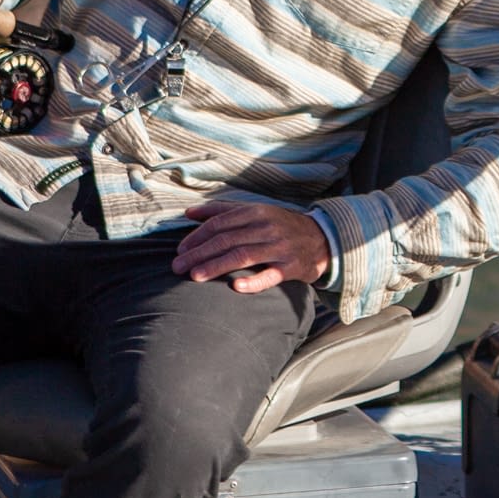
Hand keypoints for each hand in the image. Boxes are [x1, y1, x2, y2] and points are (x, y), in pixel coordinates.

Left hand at [173, 201, 330, 292]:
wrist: (321, 238)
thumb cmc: (279, 225)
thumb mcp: (254, 211)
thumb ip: (222, 210)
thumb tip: (188, 212)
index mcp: (256, 212)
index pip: (220, 224)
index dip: (197, 237)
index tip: (180, 250)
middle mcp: (267, 227)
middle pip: (227, 240)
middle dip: (199, 254)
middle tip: (177, 267)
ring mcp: (280, 247)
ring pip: (243, 256)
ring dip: (217, 266)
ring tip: (195, 276)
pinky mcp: (292, 267)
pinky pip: (271, 275)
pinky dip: (253, 281)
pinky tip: (235, 287)